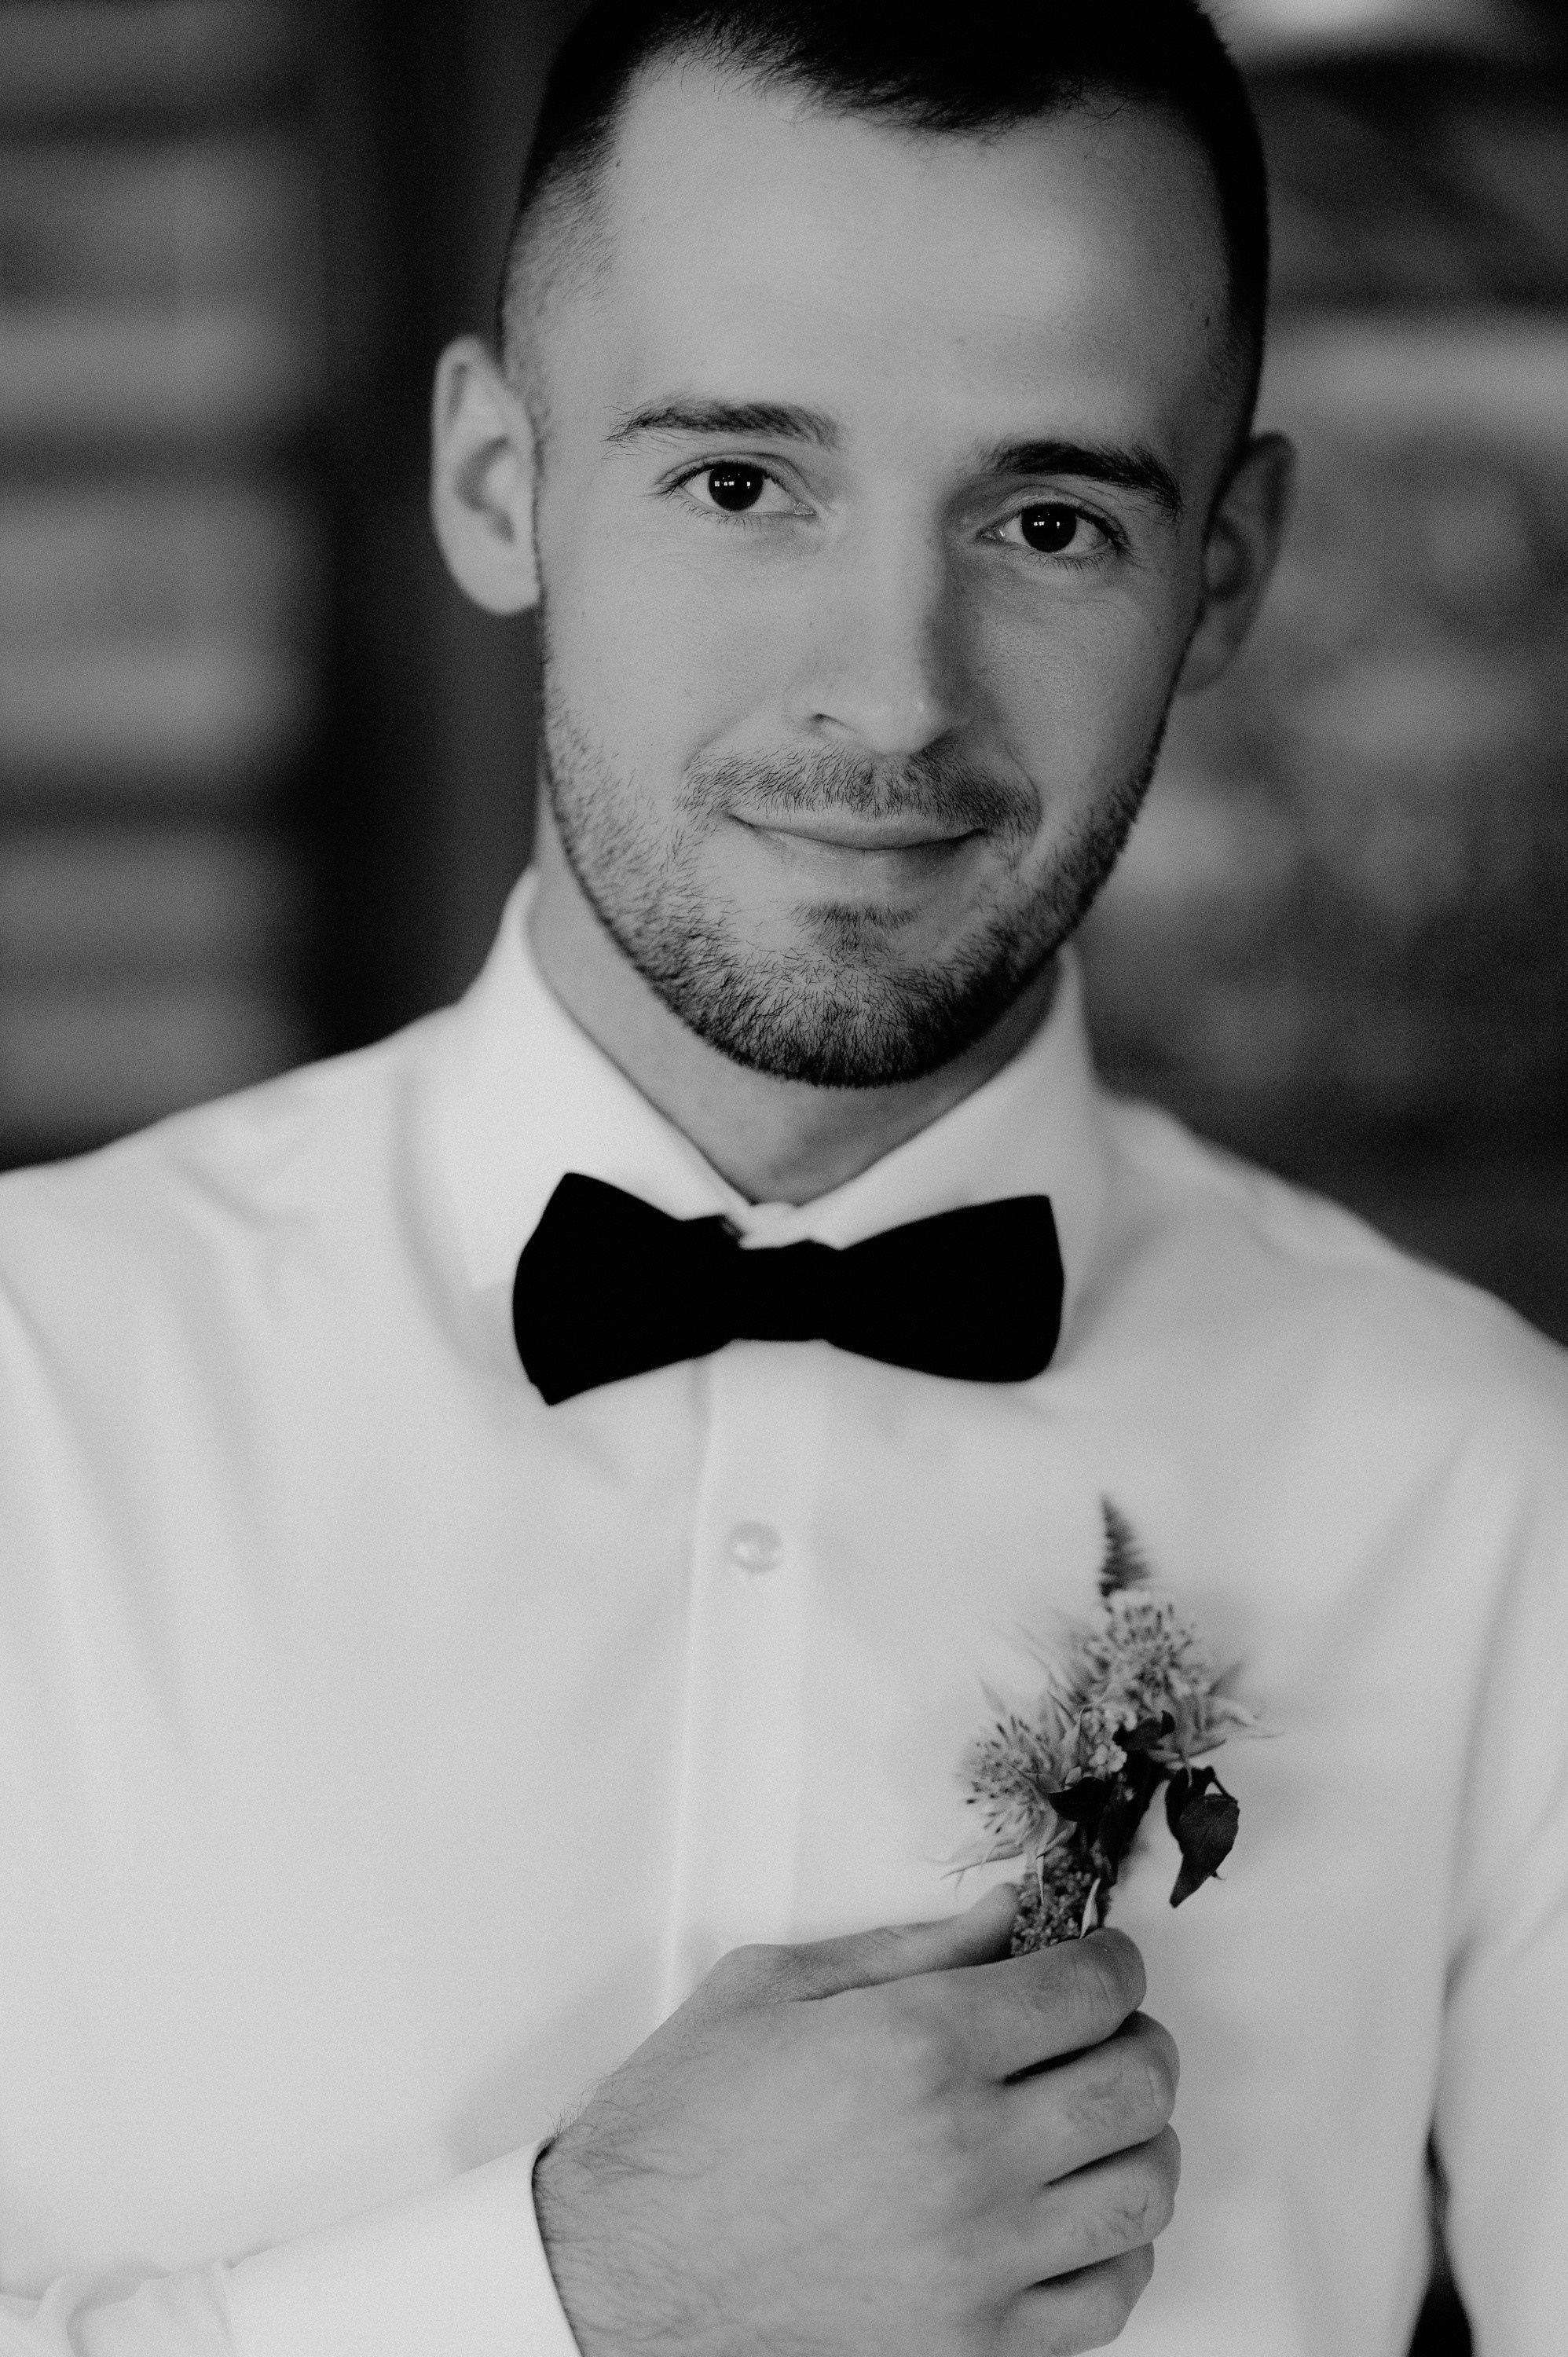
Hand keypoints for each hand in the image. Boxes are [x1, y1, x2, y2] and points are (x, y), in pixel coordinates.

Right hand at [533, 1885, 1179, 2356]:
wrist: (617, 2271)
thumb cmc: (682, 2124)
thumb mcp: (774, 1987)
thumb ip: (908, 1949)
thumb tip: (1009, 1918)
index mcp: (917, 2044)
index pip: (1092, 1989)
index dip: (1116, 1963)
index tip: (1103, 1964)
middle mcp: (965, 2151)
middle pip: (1138, 2084)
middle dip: (1139, 2038)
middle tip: (1105, 2030)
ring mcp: (977, 2258)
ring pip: (1142, 2191)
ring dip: (1139, 2141)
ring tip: (1096, 2121)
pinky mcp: (971, 2344)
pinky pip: (1108, 2298)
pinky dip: (1118, 2250)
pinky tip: (1076, 2215)